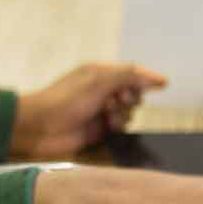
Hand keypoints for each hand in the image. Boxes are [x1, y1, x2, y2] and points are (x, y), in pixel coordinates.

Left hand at [9, 63, 166, 159]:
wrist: (39, 129)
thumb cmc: (65, 101)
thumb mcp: (98, 82)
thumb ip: (128, 76)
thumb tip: (157, 78)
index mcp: (99, 73)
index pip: (130, 73)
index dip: (146, 78)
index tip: (163, 84)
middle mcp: (101, 90)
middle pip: (132, 93)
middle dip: (131, 97)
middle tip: (118, 101)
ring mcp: (100, 110)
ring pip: (128, 111)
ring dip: (124, 113)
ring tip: (109, 116)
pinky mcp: (98, 130)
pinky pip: (120, 127)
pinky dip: (119, 126)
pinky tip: (109, 127)